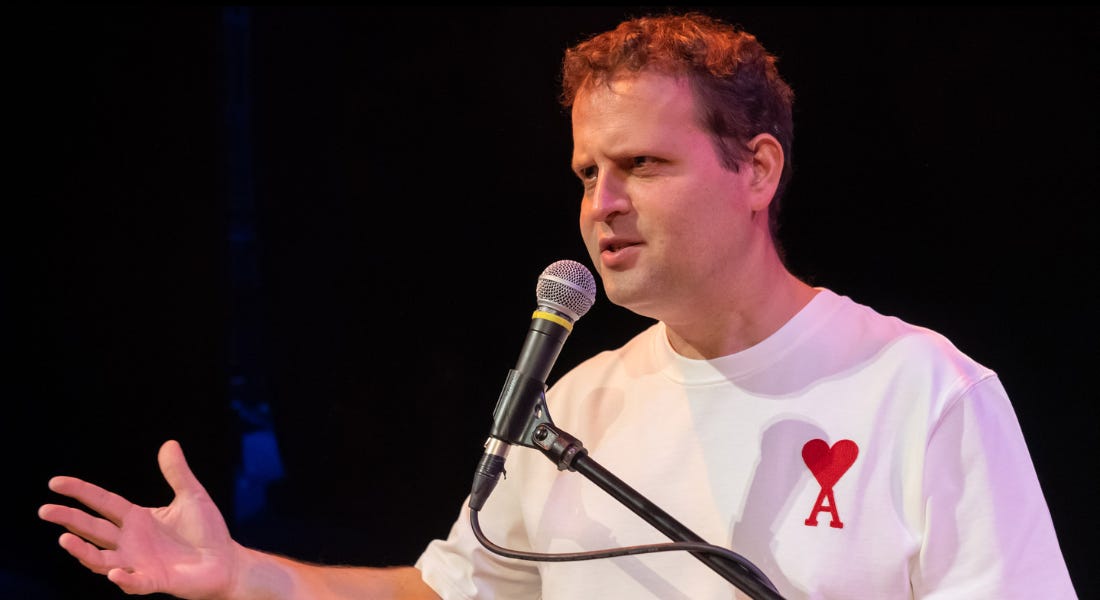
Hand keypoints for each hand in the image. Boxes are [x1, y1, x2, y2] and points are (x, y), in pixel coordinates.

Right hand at [39, 440, 237, 598]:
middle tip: (45, 510)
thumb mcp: (192, 496)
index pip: (102, 502)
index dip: (80, 492)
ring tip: (65, 540)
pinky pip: (135, 582)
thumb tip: (169, 443)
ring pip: (102, 559)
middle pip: (93, 529)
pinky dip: (125, 579)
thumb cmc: (206, 531)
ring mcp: (139, 562)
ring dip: (83, 551)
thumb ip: (178, 473)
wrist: (225, 561)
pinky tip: (116, 573)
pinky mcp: (154, 581)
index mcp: (137, 518)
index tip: (54, 483)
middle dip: (69, 520)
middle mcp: (131, 541)